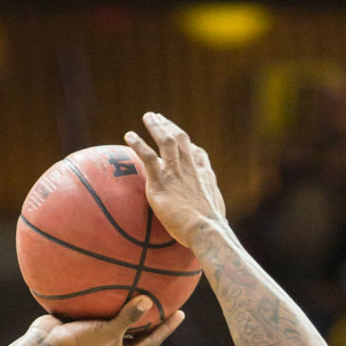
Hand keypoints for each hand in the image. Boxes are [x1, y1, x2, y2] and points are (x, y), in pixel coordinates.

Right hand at [29, 294, 184, 345]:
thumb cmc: (77, 343)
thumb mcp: (106, 331)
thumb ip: (128, 316)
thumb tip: (148, 300)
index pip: (150, 341)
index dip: (167, 328)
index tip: (181, 313)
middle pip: (138, 331)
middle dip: (152, 317)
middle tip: (168, 299)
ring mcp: (96, 335)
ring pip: (119, 318)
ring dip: (130, 306)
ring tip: (142, 286)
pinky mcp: (83, 323)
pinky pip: (100, 308)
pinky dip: (107, 296)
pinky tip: (110, 278)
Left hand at [123, 112, 226, 252]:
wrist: (206, 229)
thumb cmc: (211, 230)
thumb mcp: (216, 216)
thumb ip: (210, 212)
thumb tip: (213, 224)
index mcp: (204, 175)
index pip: (197, 153)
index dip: (189, 145)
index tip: (182, 138)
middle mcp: (191, 168)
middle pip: (180, 139)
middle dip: (169, 126)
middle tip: (159, 117)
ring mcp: (176, 172)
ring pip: (165, 141)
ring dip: (155, 126)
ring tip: (148, 116)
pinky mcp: (161, 182)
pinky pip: (148, 157)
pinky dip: (138, 144)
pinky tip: (128, 136)